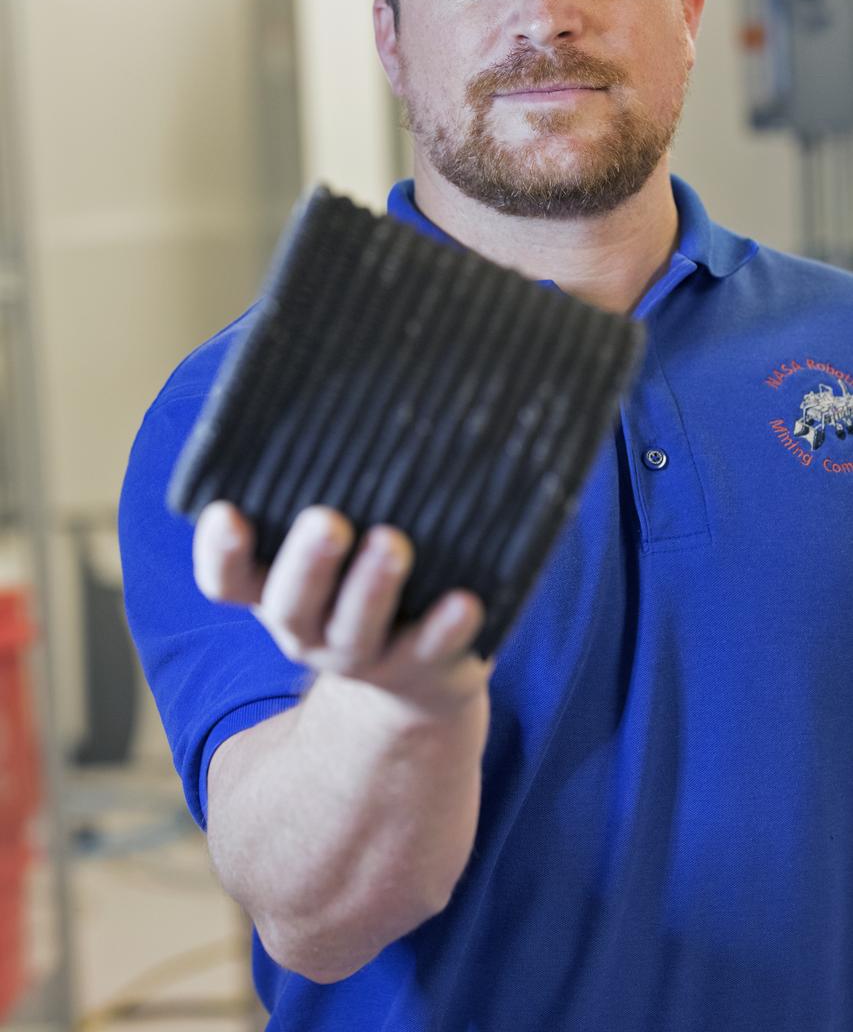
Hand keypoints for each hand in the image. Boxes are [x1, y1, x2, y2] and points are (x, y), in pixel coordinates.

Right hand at [193, 502, 494, 719]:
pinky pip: (433, 651)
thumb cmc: (362, 572)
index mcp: (274, 590)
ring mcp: (364, 655)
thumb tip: (340, 356)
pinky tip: (465, 600)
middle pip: (291, 604)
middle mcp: (309, 629)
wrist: (416, 676)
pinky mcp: (423, 668)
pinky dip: (446, 628)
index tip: (227, 513)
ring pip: (356, 630)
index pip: (227, 580)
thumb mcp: (333, 534)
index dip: (220, 552)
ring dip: (372, 588)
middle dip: (307, 563)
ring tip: (392, 543)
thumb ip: (321, 475)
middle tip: (328, 521)